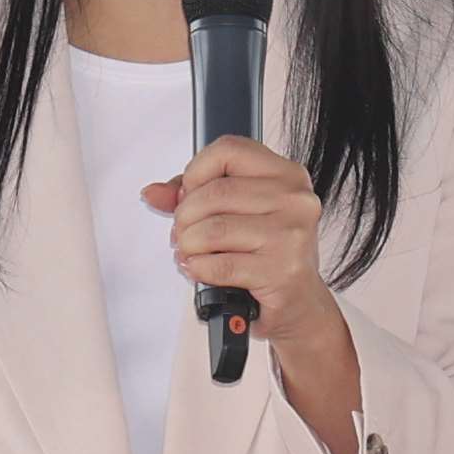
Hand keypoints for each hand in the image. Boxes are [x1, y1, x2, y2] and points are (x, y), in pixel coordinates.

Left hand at [147, 138, 349, 367]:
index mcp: (287, 175)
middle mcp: (294, 200)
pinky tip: (201, 270)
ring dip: (188, 245)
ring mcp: (290, 234)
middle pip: (214, 193)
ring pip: (212, 229)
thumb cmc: (269, 254)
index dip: (196, 171)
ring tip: (190, 253)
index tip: (188, 194)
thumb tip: (154, 193)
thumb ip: (195, 194)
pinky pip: (218, 265)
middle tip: (182, 233)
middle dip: (185, 217)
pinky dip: (199, 269)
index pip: (229, 150)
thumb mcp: (239, 213)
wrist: (299, 303)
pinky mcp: (280, 270)